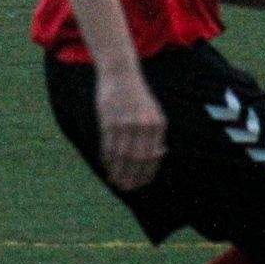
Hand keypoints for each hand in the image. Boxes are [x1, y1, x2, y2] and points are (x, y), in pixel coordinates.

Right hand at [95, 67, 166, 190]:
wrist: (121, 75)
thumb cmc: (138, 96)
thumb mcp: (153, 112)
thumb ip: (156, 133)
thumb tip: (158, 155)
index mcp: (157, 124)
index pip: (153, 157)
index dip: (146, 173)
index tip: (141, 184)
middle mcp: (143, 125)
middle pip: (137, 160)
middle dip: (131, 177)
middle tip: (126, 187)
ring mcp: (125, 123)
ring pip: (121, 155)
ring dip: (117, 171)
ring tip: (114, 180)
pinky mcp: (109, 121)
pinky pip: (108, 146)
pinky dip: (107, 158)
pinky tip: (106, 165)